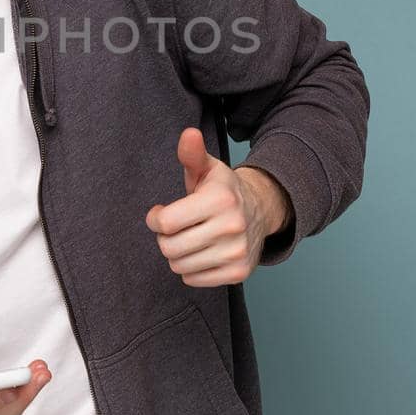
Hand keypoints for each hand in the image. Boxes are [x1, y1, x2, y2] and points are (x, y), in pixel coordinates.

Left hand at [145, 127, 291, 286]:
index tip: (161, 214)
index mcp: (220, 199)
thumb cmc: (222, 190)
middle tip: (175, 228)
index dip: (156, 219)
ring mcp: (236, 252)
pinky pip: (193, 280)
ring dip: (177, 254)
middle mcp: (232, 227)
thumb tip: (188, 134)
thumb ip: (192, 153)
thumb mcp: (207, 169)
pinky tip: (201, 252)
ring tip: (189, 239)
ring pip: (179, 266)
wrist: (259, 211)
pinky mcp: (238, 273)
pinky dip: (191, 269)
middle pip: (170, 248)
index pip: (166, 223)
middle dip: (165, 238)